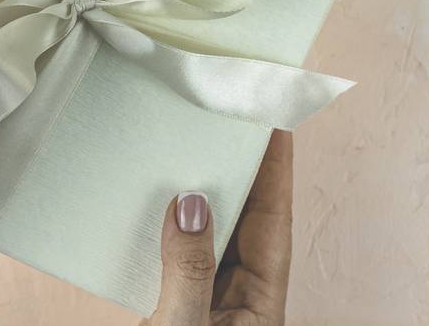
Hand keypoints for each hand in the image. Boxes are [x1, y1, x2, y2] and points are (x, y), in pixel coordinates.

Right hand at [144, 131, 294, 325]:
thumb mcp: (185, 325)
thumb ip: (189, 270)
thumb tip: (190, 204)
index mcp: (259, 305)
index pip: (273, 225)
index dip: (276, 172)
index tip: (275, 127)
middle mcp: (237, 298)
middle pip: (244, 222)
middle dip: (238, 171)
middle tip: (225, 122)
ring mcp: (204, 300)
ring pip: (208, 233)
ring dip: (198, 194)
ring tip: (187, 148)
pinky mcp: (172, 304)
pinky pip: (176, 251)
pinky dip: (167, 222)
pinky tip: (152, 200)